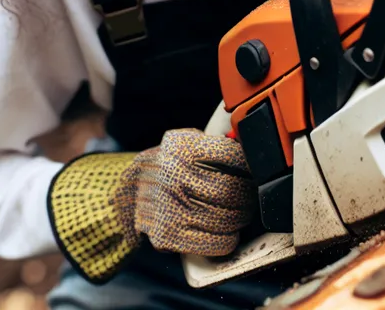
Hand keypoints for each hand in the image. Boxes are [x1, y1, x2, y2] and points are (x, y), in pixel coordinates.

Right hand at [113, 128, 256, 256]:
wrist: (130, 191)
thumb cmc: (168, 164)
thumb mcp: (185, 141)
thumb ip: (214, 142)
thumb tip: (248, 150)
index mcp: (183, 149)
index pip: (232, 156)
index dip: (249, 165)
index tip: (254, 170)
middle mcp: (175, 177)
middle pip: (232, 190)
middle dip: (249, 194)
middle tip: (251, 195)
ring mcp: (171, 208)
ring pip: (227, 218)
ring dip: (242, 217)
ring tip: (242, 212)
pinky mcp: (168, 236)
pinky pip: (214, 243)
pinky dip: (229, 238)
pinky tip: (229, 231)